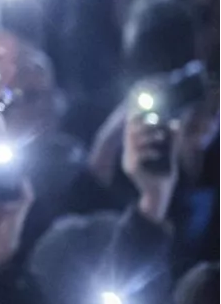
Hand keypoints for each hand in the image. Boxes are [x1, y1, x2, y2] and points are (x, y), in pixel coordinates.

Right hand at [122, 109, 178, 224]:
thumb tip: (175, 123)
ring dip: (148, 137)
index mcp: (135, 147)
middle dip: (142, 125)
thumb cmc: (164, 174)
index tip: (142, 108)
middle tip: (155, 120)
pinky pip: (138, 156)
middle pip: (130, 133)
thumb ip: (171, 140)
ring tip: (161, 136)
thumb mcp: (169, 154)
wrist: (158, 194)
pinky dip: (149, 152)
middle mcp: (129, 152)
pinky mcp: (132, 169)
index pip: (132, 128)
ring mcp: (128, 161)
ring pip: (134, 143)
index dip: (135, 117)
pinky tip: (159, 153)